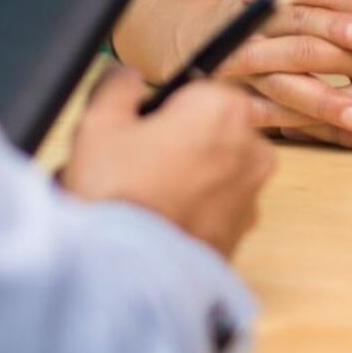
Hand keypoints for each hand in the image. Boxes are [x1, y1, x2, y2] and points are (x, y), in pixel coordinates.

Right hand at [59, 66, 274, 257]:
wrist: (125, 276)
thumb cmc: (116, 196)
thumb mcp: (99, 123)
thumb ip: (118, 85)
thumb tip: (127, 76)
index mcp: (225, 111)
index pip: (195, 88)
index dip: (161, 107)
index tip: (139, 127)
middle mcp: (252, 151)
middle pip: (206, 131)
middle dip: (173, 142)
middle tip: (132, 164)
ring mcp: (250, 198)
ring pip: (209, 171)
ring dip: (180, 178)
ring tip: (138, 197)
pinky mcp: (240, 236)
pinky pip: (212, 209)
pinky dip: (189, 211)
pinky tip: (154, 222)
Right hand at [178, 0, 351, 152]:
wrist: (209, 42)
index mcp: (260, 5)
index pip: (297, 13)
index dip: (332, 21)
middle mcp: (251, 45)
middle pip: (295, 57)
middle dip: (335, 66)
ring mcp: (250, 83)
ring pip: (291, 99)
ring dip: (329, 114)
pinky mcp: (256, 112)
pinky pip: (291, 128)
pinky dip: (326, 136)